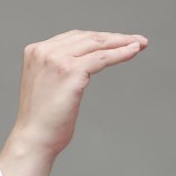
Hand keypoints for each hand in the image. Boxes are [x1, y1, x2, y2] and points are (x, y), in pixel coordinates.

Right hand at [0, 30, 147, 175]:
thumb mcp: (48, 86)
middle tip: (138, 40)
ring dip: (122, 42)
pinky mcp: (70, 71)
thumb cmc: (44, 120)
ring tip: (140, 43)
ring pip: (97, 44)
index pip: (74, 37)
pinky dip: (120, 53)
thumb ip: (60, 70)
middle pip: (88, 37)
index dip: (99, 38)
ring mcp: (57, 59)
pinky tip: (133, 51)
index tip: (119, 40)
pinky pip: (102, 58)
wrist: (35, 138)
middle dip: (115, 38)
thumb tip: (85, 68)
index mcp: (36, 50)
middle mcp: (44, 50)